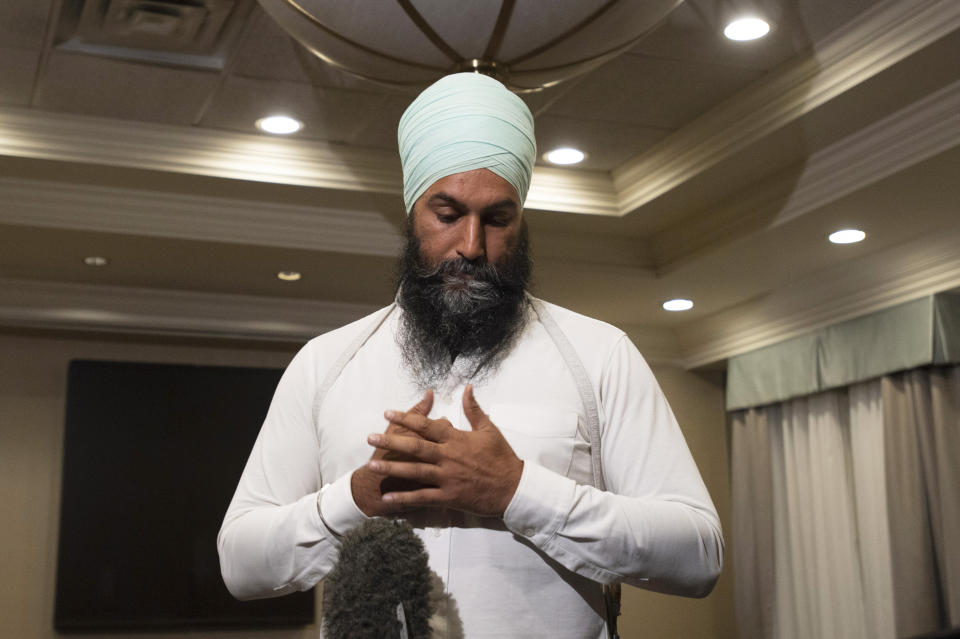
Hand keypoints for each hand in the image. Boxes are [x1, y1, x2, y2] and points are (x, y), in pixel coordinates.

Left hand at [366, 384, 523, 517]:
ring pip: (415, 471)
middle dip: (391, 441)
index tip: (387, 413)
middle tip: (370, 437)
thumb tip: (467, 387)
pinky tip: (387, 497)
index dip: (406, 418)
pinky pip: (423, 497)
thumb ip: (474, 409)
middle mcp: (448, 457)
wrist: (514, 487)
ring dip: (392, 467)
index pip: (427, 426)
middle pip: (415, 447)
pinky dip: (404, 498)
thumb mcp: (489, 429)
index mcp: (457, 439)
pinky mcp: (449, 497)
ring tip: (372, 464)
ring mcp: (447, 478)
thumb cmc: (502, 458)